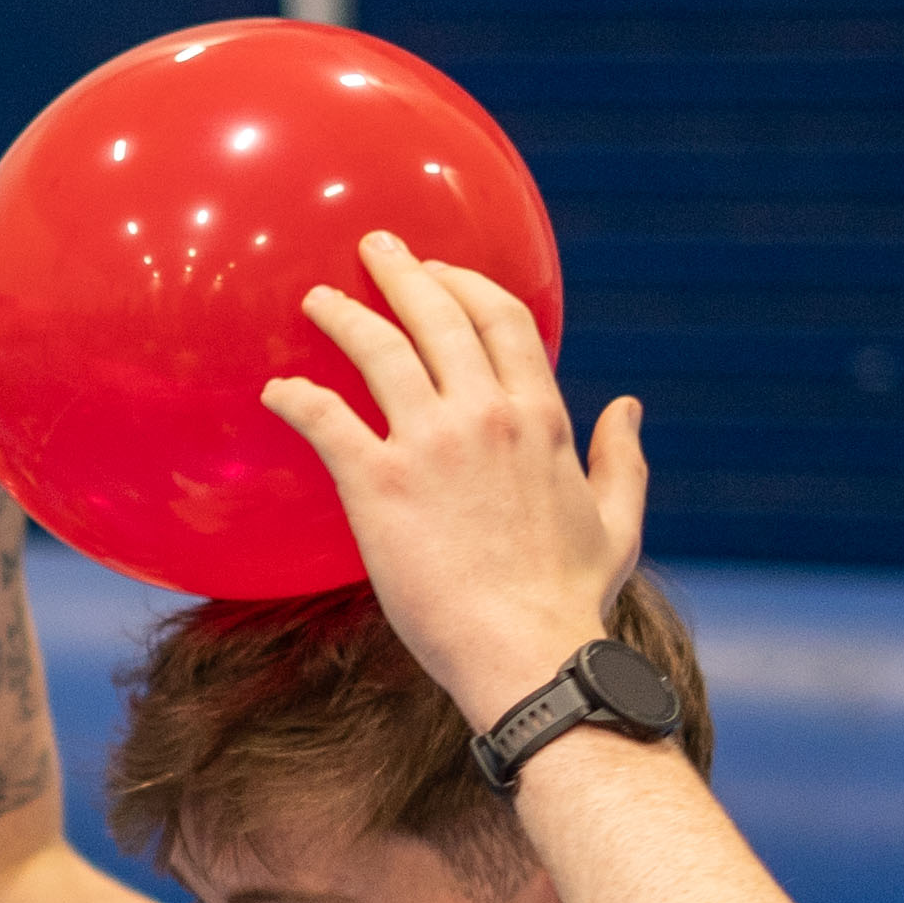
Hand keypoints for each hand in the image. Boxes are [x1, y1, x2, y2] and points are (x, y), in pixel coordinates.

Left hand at [257, 231, 650, 730]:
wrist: (527, 653)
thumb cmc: (570, 600)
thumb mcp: (618, 521)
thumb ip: (621, 459)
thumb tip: (628, 407)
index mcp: (541, 417)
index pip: (501, 320)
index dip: (465, 285)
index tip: (438, 271)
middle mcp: (486, 414)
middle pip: (438, 317)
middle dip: (403, 272)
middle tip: (372, 249)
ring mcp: (431, 445)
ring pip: (380, 352)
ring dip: (345, 315)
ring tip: (317, 298)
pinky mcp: (379, 485)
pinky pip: (327, 420)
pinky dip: (297, 397)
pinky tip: (275, 390)